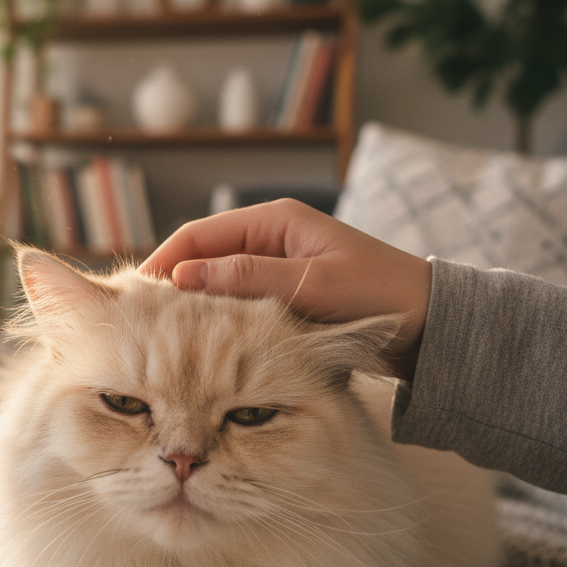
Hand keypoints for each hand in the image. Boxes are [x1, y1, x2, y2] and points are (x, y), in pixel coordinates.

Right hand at [138, 200, 431, 380]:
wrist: (429, 323)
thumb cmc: (379, 294)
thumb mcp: (311, 285)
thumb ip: (249, 279)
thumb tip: (185, 276)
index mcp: (275, 221)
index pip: (199, 235)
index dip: (164, 262)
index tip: (136, 295)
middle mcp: (269, 239)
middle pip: (201, 258)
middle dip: (172, 287)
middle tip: (141, 321)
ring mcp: (274, 268)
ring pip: (215, 285)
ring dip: (193, 308)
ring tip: (164, 337)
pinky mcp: (282, 296)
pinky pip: (236, 304)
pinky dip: (217, 321)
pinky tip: (201, 345)